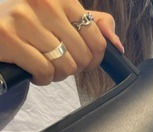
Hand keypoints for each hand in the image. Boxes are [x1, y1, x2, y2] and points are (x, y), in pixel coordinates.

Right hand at [0, 0, 123, 85]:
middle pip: (82, 55)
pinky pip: (44, 71)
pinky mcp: (7, 37)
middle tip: (58, 62)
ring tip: (44, 64)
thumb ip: (92, 23)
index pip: (96, 38)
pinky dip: (41, 78)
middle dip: (73, 66)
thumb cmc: (27, 24)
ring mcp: (23, 18)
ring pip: (65, 66)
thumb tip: (116, 43)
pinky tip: (32, 70)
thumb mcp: (61, 16)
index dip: (95, 57)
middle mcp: (42, 2)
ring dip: (56, 74)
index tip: (85, 60)